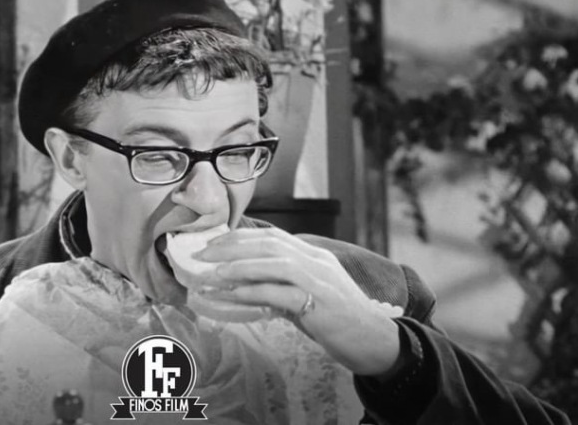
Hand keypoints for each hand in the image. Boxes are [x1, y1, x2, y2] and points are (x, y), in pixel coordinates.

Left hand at [195, 227, 403, 375]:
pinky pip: (281, 293)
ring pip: (274, 262)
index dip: (239, 237)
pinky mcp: (320, 303)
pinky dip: (253, 291)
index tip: (212, 244)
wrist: (374, 342)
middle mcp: (316, 261)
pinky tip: (233, 295)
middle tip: (202, 255)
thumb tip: (244, 288)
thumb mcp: (307, 296)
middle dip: (231, 246)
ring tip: (212, 273)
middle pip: (269, 242)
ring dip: (239, 266)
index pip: (271, 236)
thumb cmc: (338, 320)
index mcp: (313, 256)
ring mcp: (320, 280)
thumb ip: (280, 287)